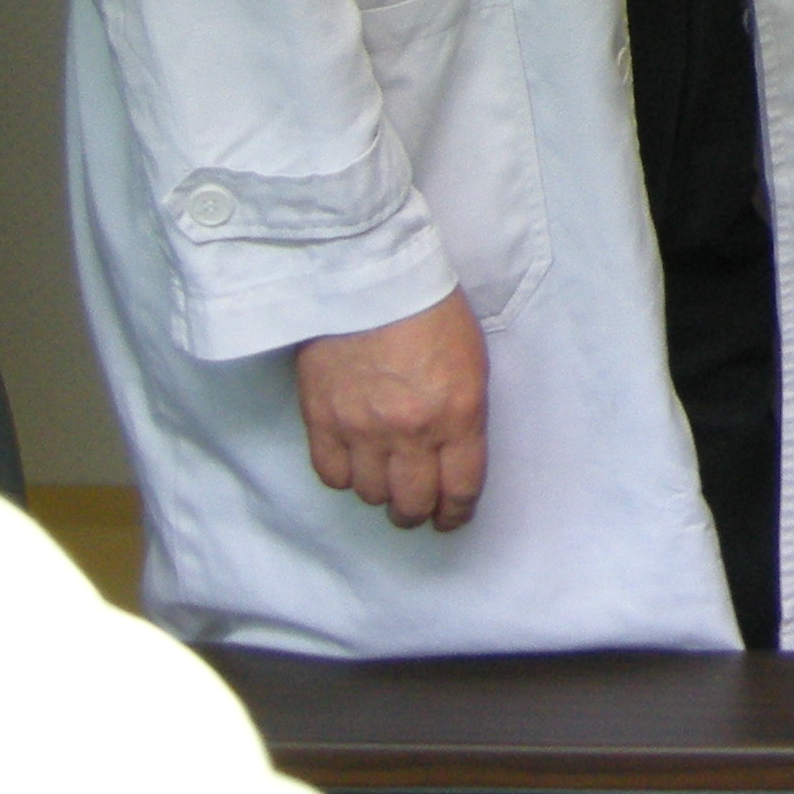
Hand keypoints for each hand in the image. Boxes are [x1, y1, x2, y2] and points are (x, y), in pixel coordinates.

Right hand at [295, 290, 489, 531]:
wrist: (369, 276)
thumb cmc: (430, 308)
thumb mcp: (471, 361)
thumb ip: (463, 414)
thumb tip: (452, 454)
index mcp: (458, 414)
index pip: (460, 489)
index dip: (456, 512)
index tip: (452, 517)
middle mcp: (411, 432)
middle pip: (412, 503)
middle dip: (418, 511)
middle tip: (417, 507)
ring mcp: (363, 430)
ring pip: (371, 494)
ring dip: (381, 493)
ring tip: (384, 479)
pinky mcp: (322, 420)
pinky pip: (332, 475)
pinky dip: (344, 476)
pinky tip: (353, 464)